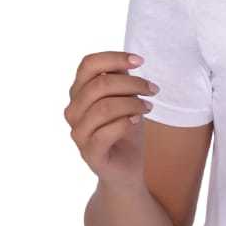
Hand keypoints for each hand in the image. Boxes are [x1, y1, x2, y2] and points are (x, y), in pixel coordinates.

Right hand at [64, 51, 157, 186]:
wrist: (127, 168)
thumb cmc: (126, 129)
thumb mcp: (126, 99)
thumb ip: (121, 80)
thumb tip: (127, 61)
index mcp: (79, 93)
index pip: (88, 65)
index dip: (114, 57)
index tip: (140, 61)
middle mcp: (73, 111)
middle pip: (99, 85)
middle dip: (132, 83)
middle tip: (153, 90)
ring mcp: (78, 133)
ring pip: (104, 108)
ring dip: (133, 104)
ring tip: (148, 107)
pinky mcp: (89, 153)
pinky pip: (105, 133)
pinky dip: (125, 123)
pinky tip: (137, 120)